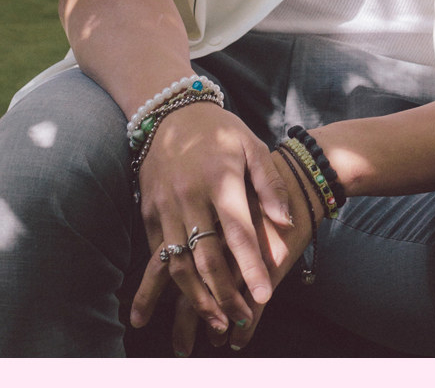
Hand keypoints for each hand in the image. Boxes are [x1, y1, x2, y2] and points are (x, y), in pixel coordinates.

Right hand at [169, 149, 318, 355]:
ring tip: (216, 321)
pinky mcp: (149, 214)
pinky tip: (172, 305)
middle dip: (225, 295)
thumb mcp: (252, 146)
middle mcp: (190, 196)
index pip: (238, 233)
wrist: (170, 112)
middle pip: (206, 258)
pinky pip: (157, 256)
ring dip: (196, 298)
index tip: (264, 296)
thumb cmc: (220, 131)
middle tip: (242, 320)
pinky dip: (166, 285)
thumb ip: (269, 184)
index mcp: (221, 179)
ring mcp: (166, 207)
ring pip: (178, 265)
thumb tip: (285, 221)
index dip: (251, 267)